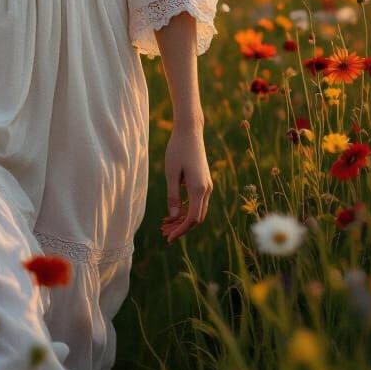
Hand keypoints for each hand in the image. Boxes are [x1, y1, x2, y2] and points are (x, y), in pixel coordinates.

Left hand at [161, 120, 212, 243]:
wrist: (190, 131)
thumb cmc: (178, 149)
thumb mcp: (171, 172)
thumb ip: (173, 195)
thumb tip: (173, 216)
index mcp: (199, 188)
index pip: (192, 218)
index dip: (181, 230)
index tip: (168, 238)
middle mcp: (207, 189)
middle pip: (196, 218)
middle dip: (181, 228)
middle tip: (163, 232)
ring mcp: (207, 186)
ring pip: (197, 211)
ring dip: (183, 220)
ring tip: (165, 225)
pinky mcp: (204, 182)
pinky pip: (197, 202)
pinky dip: (186, 210)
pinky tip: (172, 213)